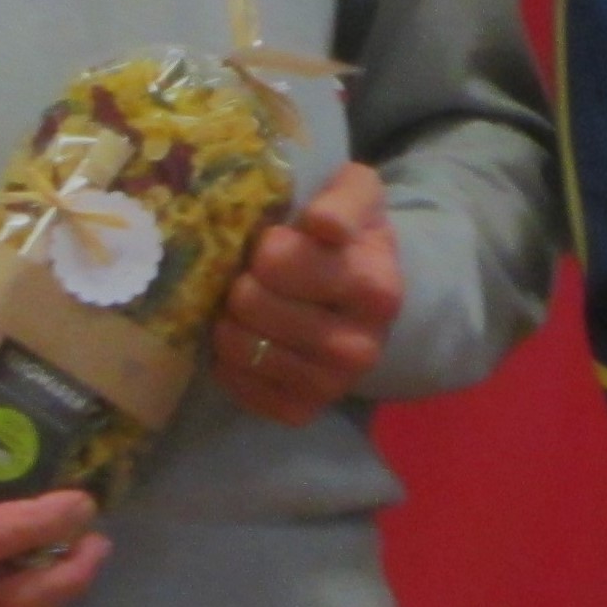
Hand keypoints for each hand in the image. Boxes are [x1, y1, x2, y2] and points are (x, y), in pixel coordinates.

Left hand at [209, 162, 403, 424]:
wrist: (368, 295)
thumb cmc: (352, 235)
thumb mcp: (356, 195)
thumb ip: (340, 200)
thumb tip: (321, 223)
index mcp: (376, 289)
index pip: (277, 261)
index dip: (266, 246)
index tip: (279, 243)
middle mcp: (360, 347)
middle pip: (250, 304)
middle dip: (243, 282)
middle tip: (257, 276)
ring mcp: (332, 385)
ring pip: (238, 347)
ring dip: (230, 319)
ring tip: (250, 306)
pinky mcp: (302, 411)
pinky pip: (237, 385)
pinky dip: (230, 360)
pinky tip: (250, 338)